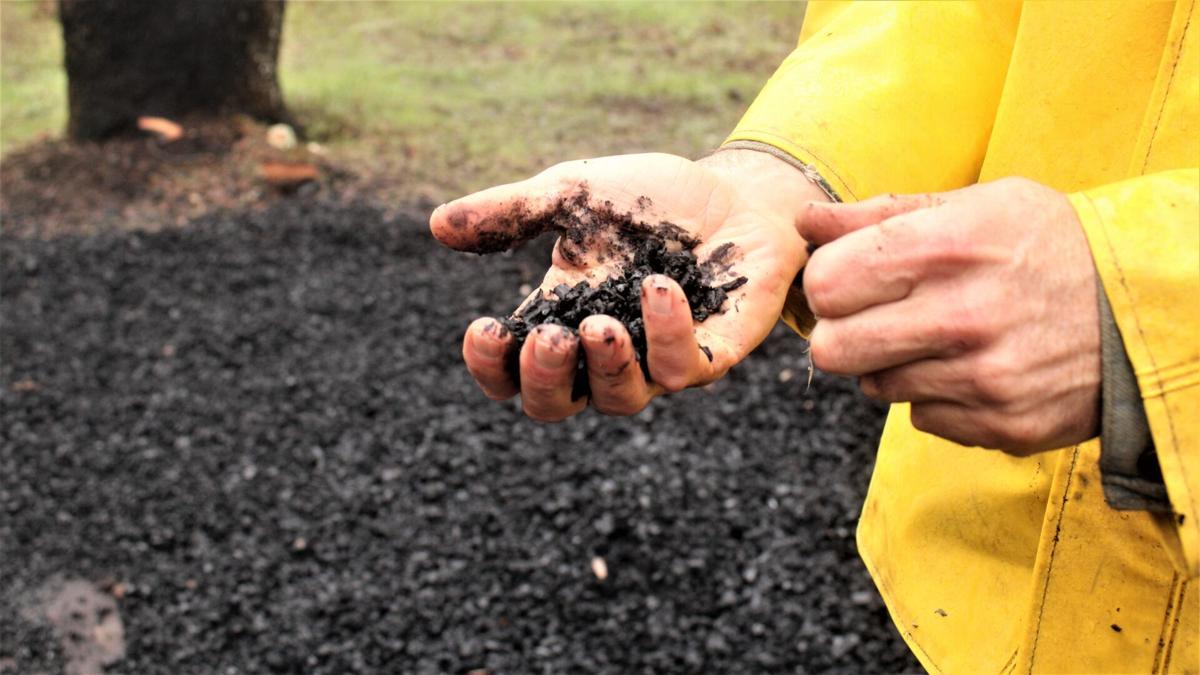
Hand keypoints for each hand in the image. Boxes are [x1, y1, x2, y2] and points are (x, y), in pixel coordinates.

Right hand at [430, 151, 828, 420]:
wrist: (733, 190)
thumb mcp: (572, 196)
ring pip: (621, 400)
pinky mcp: (713, 352)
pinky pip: (685, 369)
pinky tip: (660, 288)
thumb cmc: (650, 200)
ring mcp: (658, 359)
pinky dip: (668, 334)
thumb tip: (437, 224)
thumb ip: (511, 212)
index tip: (486, 326)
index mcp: (561, 319)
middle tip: (548, 337)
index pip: (511, 373)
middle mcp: (605, 353)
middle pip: (556, 405)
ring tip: (600, 323)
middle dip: (544, 379)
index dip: (490, 367)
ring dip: (607, 367)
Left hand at [798, 177, 1100, 453]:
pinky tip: (973, 368)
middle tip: (877, 320)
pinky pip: (922, 419)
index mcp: (948, 247)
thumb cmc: (1045, 244)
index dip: (828, 285)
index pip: (827, 285)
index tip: (848, 282)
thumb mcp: (973, 206)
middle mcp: (964, 316)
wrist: (1143, 307)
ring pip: (875, 388)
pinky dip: (936, 398)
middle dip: (845, 334)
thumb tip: (804, 221)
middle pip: (834, 349)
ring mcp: (985, 378)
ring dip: (893, 366)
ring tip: (941, 338)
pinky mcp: (1003, 425)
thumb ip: (880, 216)